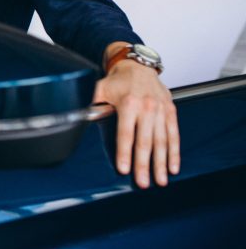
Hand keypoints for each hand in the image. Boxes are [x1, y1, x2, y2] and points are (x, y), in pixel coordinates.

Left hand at [93, 56, 179, 187]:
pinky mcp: (171, 112)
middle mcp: (147, 108)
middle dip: (144, 164)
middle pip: (145, 141)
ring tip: (160, 180)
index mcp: (128, 104)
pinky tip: (173, 167)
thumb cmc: (118, 80)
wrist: (139, 65)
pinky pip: (174, 135)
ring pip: (162, 141)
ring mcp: (161, 111)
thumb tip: (74, 114)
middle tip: (143, 183)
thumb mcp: (100, 88)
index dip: (124, 153)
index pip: (126, 133)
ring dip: (161, 163)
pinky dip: (174, 152)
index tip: (124, 169)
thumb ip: (89, 103)